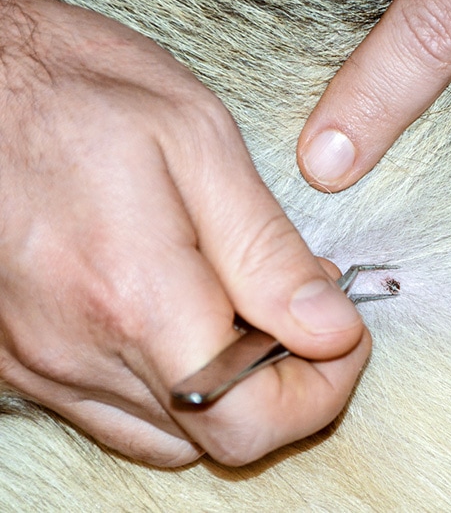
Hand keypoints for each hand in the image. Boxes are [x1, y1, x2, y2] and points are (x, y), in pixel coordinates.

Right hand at [0, 0, 368, 466]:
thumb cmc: (76, 90)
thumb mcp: (197, 142)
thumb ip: (267, 252)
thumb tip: (329, 327)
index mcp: (135, 297)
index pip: (250, 420)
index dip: (320, 392)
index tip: (342, 333)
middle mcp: (80, 353)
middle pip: (219, 438)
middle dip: (287, 383)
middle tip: (301, 306)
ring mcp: (44, 366)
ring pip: (173, 436)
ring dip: (232, 388)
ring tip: (244, 304)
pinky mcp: (24, 361)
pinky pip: (120, 412)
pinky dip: (176, 384)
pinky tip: (188, 318)